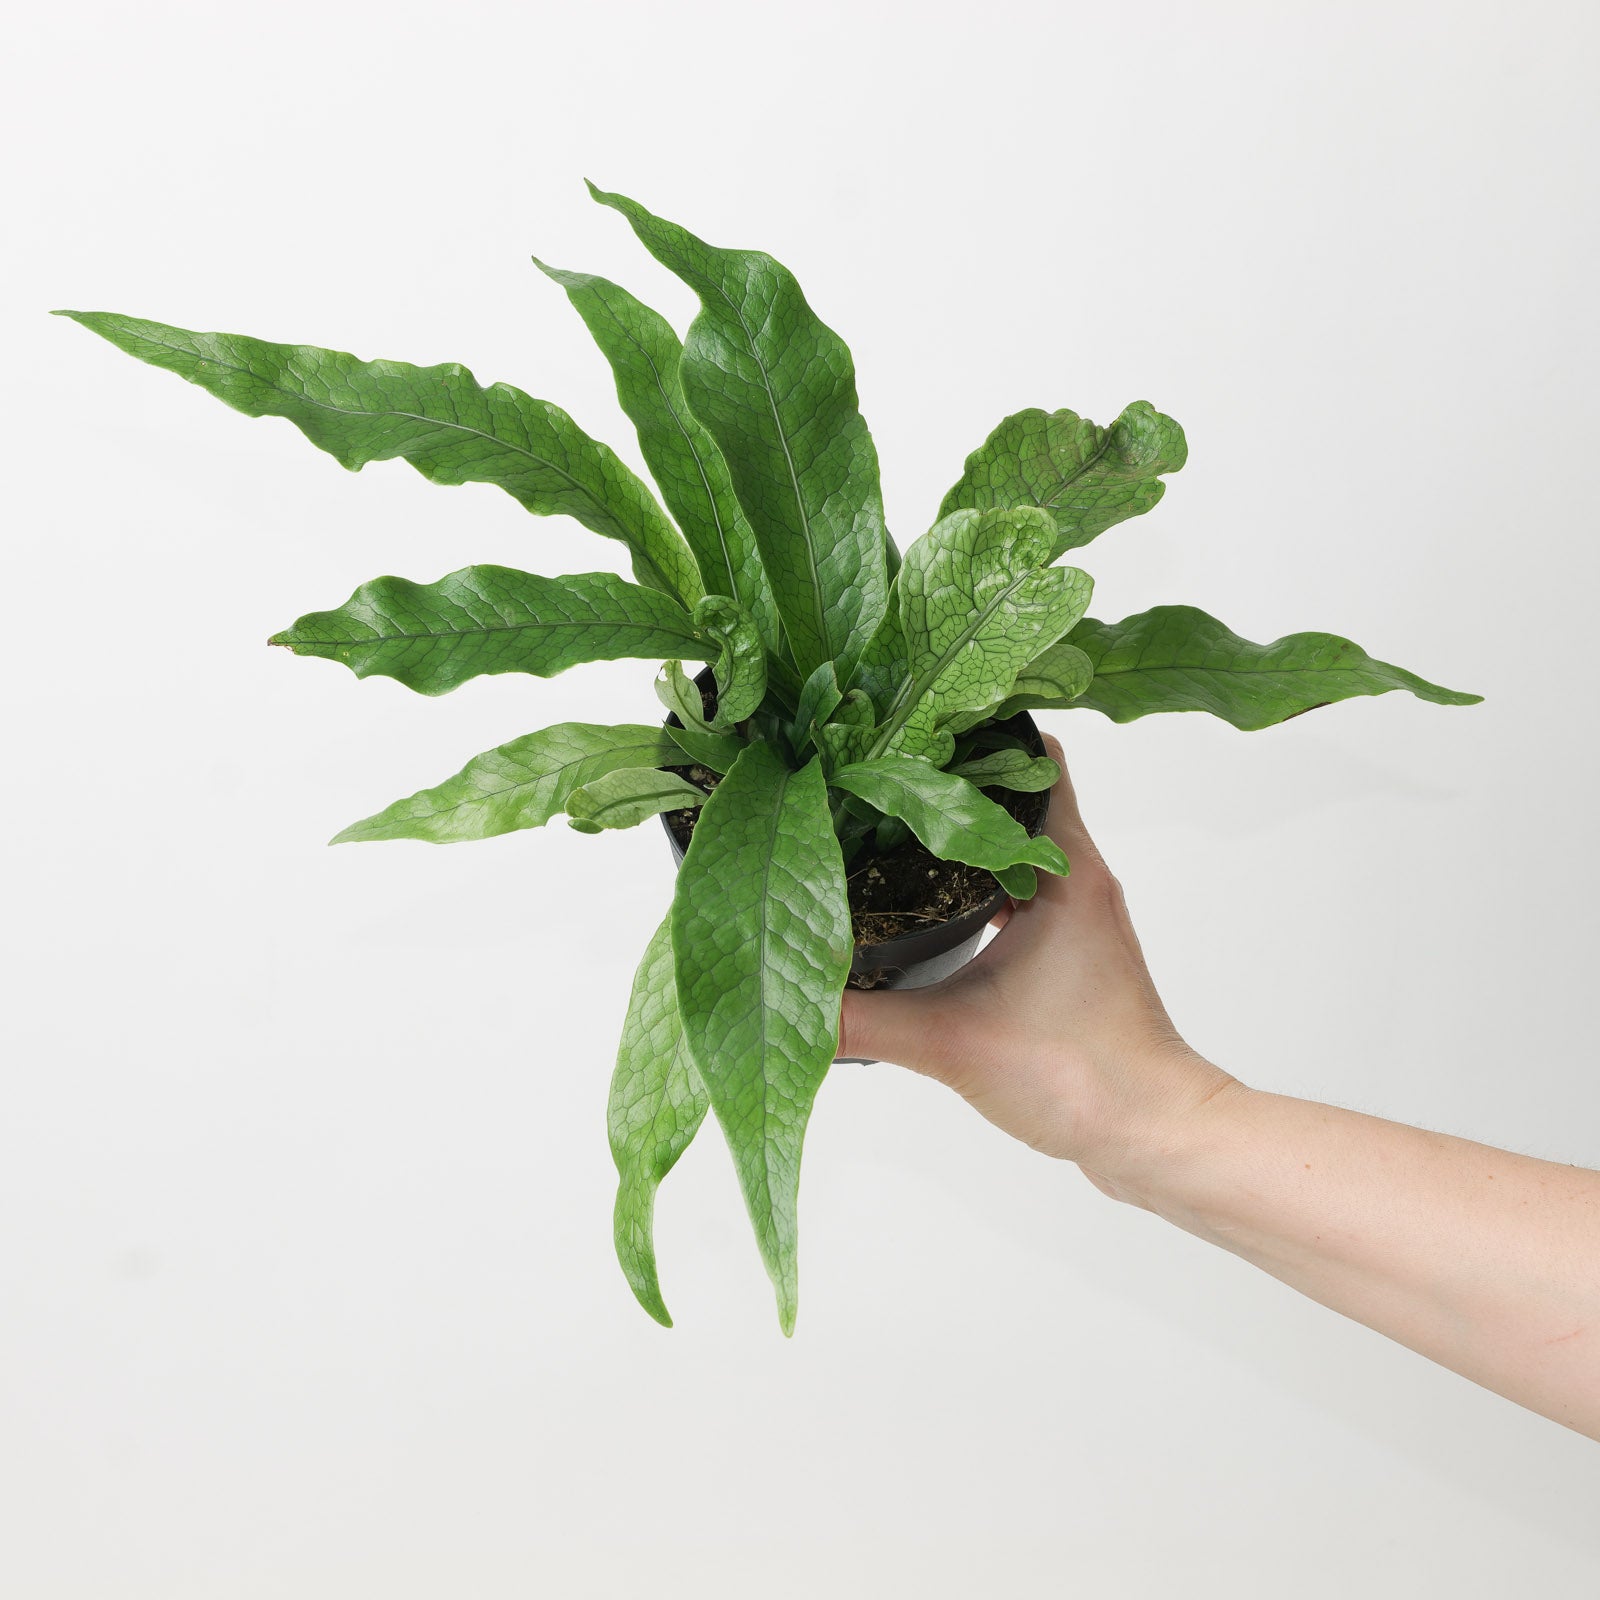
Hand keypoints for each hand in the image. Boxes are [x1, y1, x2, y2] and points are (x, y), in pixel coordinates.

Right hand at [838, 736, 1240, 1187]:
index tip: (909, 727)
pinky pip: (1017, 894)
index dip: (973, 734)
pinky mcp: (1070, 955)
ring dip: (962, 838)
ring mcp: (1077, 917)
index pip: (1031, 757)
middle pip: (1014, 795)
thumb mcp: (951, 1042)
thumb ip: (861, 1020)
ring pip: (1015, 847)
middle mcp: (1077, 878)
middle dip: (949, 782)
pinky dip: (974, 887)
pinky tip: (926, 908)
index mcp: (1064, 869)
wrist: (1153, 1137)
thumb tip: (786, 998)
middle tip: (876, 776)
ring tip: (887, 832)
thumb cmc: (1084, 1076)